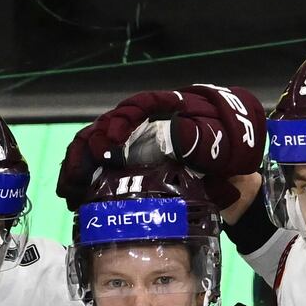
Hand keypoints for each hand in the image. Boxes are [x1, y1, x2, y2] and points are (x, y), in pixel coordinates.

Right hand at [56, 84, 265, 209]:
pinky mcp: (129, 167)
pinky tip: (74, 197)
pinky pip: (101, 168)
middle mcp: (145, 124)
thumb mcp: (222, 144)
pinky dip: (85, 180)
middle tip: (77, 173)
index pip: (139, 107)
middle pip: (109, 127)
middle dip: (89, 148)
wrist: (237, 175)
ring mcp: (134, 145)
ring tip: (68, 190)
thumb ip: (200, 138)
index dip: (122, 122)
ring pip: (98, 148)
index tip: (111, 141)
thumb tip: (172, 135)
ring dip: (80, 167)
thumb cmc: (229, 152)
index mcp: (168, 110)